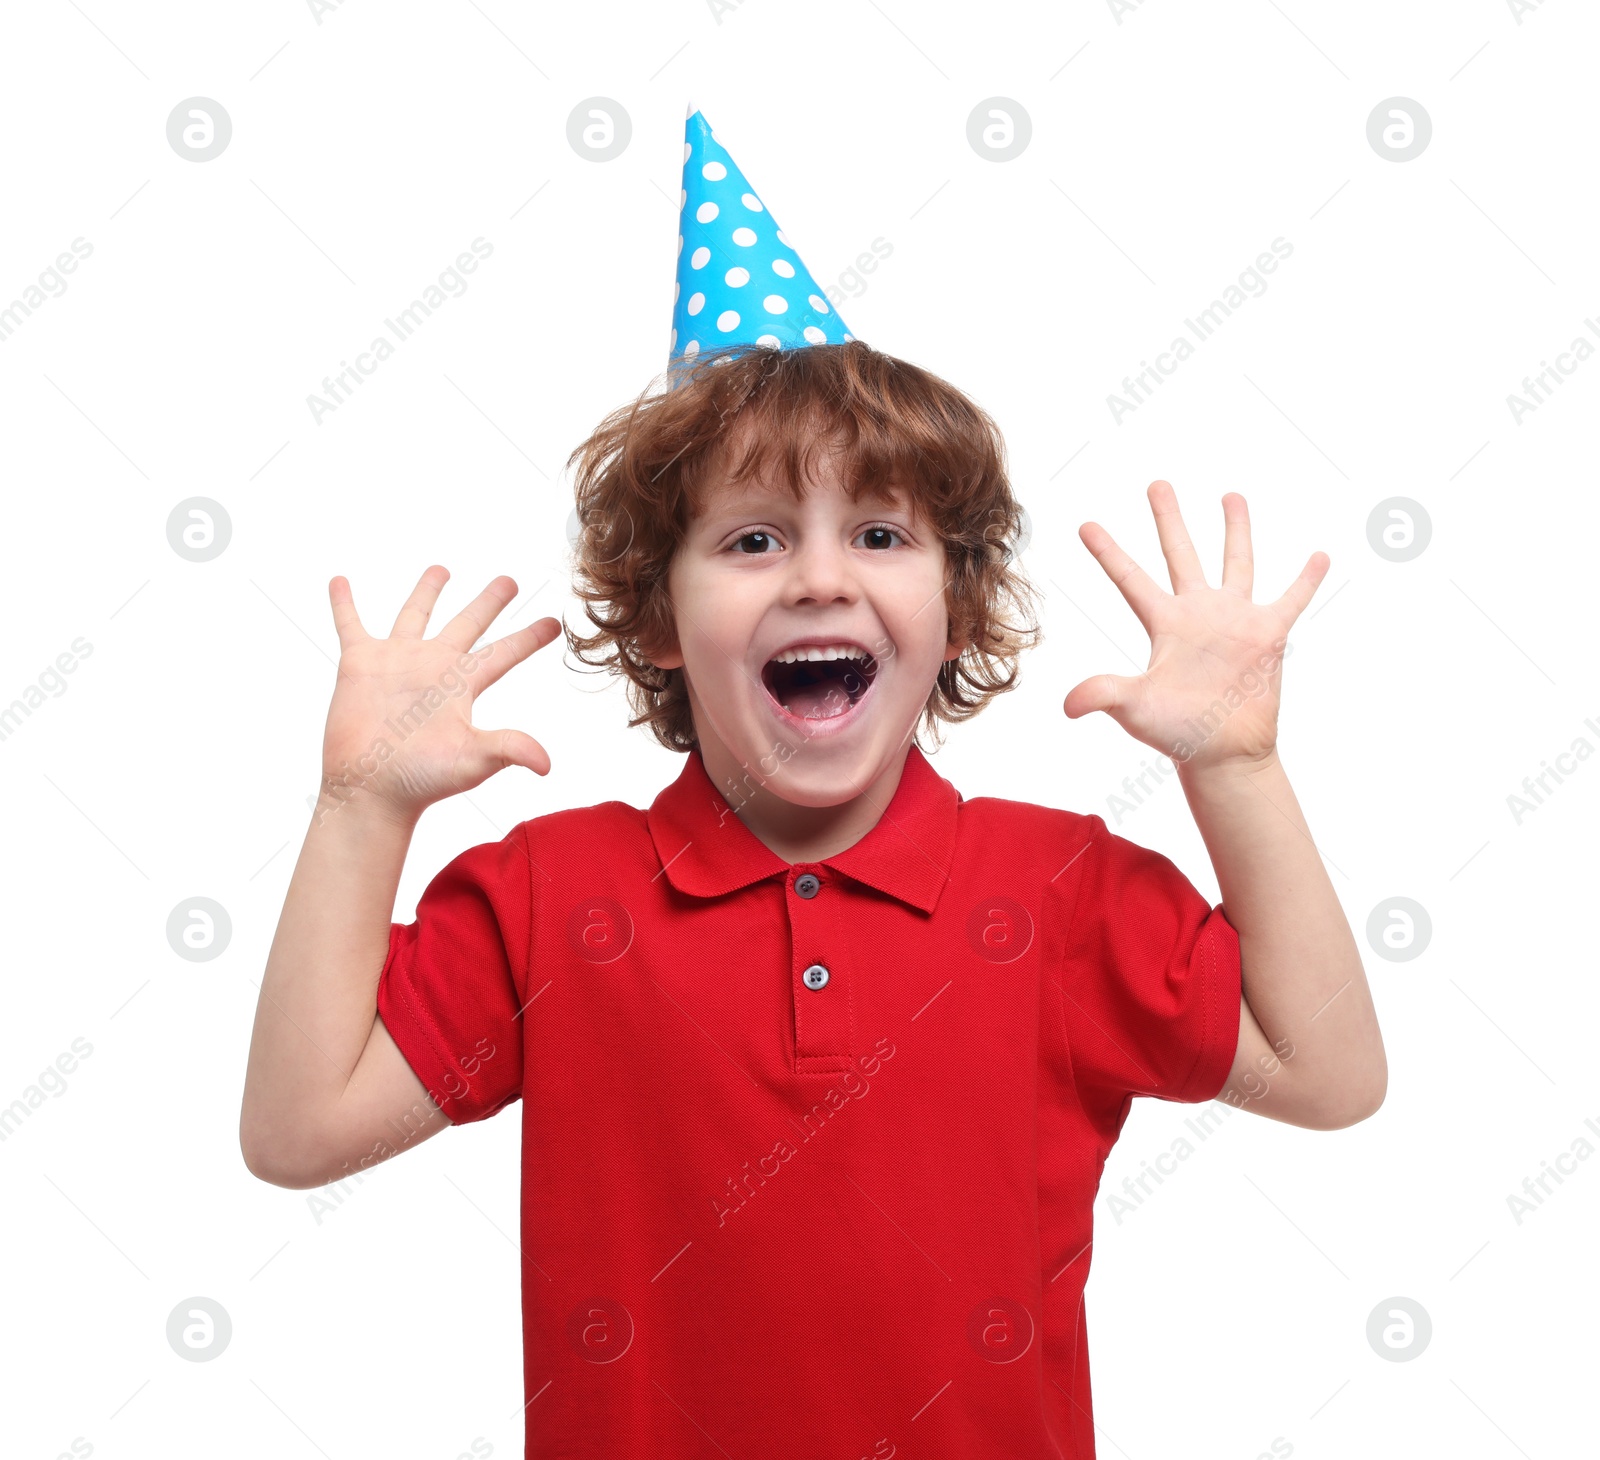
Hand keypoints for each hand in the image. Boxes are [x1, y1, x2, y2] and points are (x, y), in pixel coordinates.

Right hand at [320, 565, 562, 821]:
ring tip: (441, 569)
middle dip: (488, 601)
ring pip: (414, 615)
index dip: (529, 638)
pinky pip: (350, 625)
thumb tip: (546, 764)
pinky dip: (344, 604)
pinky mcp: (358, 665)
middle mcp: (433, 668)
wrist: (371, 791)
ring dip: (426, 591)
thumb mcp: (472, 759)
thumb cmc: (420, 781)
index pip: (504, 653)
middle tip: (509, 580)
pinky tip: (340, 581)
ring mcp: (396, 663)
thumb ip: (509, 749)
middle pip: (468, 624)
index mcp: (462, 684)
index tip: (554, 624)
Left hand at [1063, 481, 1327, 771]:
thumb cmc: (1178, 733)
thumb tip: (1067, 705)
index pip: (1129, 579)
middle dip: (1169, 519)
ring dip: (1235, 530)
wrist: (1224, 754)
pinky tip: (1320, 555)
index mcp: (1164, 624)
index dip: (1108, 552)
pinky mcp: (1269, 636)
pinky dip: (1306, 579)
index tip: (1085, 524)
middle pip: (1181, 554)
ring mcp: (1235, 621)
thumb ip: (1103, 695)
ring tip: (1231, 495)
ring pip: (1236, 562)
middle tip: (1156, 483)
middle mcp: (1198, 614)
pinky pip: (1292, 600)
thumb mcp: (1135, 709)